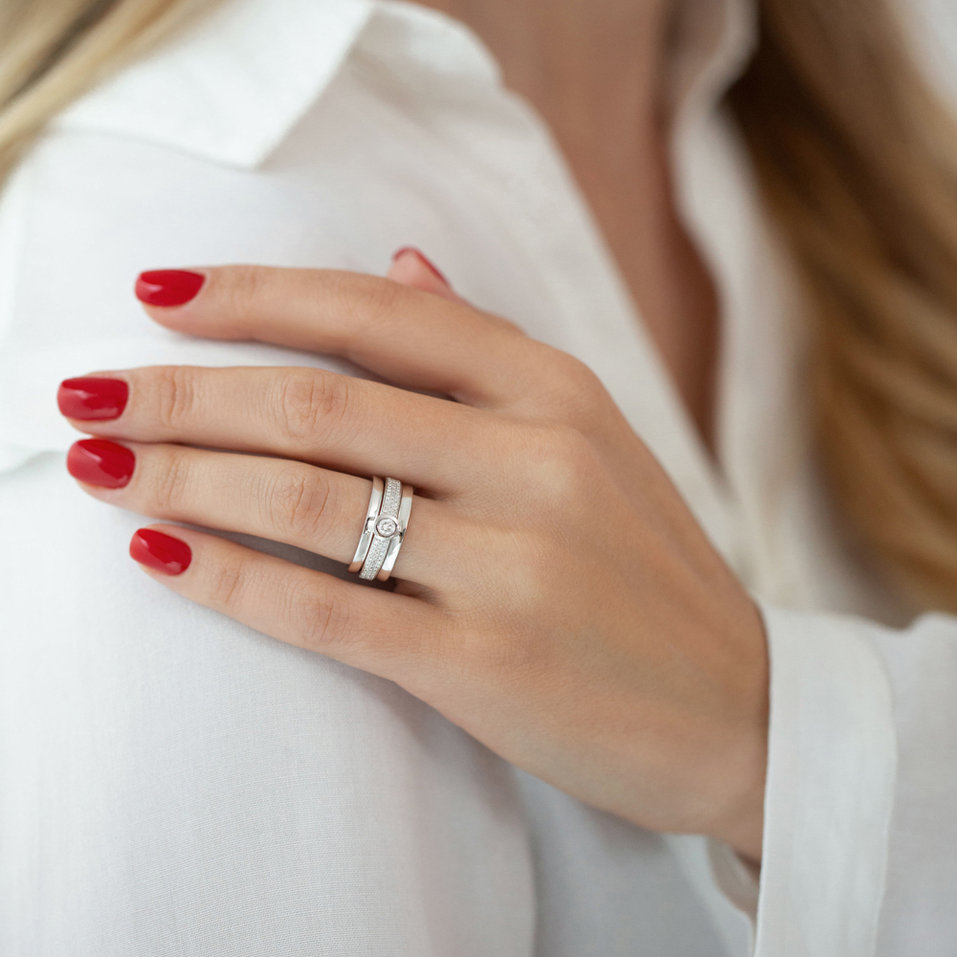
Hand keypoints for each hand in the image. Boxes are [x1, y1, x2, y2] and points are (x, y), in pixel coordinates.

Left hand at [57, 250, 768, 862]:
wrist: (734, 705)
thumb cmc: (645, 570)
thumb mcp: (590, 435)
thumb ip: (486, 349)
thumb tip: (395, 267)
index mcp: (557, 391)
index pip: (377, 315)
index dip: (255, 296)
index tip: (158, 296)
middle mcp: (536, 462)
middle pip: (320, 403)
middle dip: (184, 393)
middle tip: (89, 394)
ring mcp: (514, 566)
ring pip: (307, 500)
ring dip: (182, 477)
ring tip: (97, 468)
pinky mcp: (488, 667)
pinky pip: (328, 610)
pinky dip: (230, 579)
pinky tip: (160, 557)